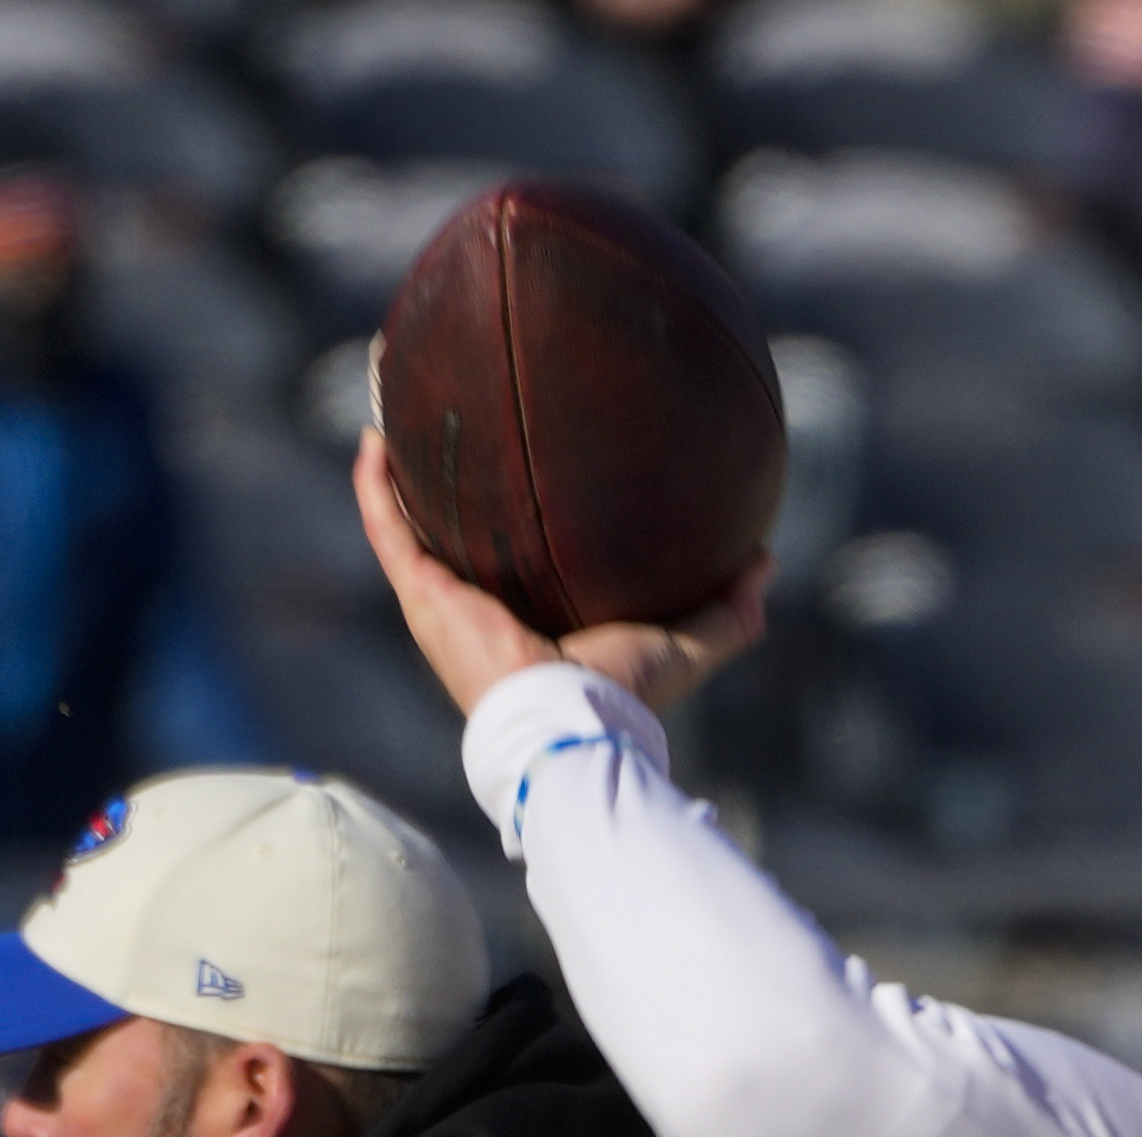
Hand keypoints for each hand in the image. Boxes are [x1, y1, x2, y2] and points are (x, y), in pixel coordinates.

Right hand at [351, 430, 770, 716]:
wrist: (571, 721)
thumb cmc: (621, 695)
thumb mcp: (686, 646)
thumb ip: (727, 610)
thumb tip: (764, 558)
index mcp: (530, 619)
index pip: (516, 562)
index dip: (512, 521)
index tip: (521, 469)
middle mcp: (480, 608)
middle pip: (454, 534)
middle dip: (444, 484)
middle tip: (449, 424)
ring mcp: (443, 604)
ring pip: (408, 524)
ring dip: (394, 470)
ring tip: (391, 410)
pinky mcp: (423, 598)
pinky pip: (389, 529)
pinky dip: (378, 485)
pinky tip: (376, 435)